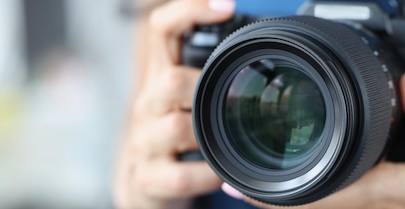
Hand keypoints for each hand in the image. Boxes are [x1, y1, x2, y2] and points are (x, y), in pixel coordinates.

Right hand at [113, 0, 234, 208]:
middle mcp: (148, 104)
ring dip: (209, 137)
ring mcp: (144, 141)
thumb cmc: (177, 135)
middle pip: (170, 81)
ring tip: (226, 143)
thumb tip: (260, 48)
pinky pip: (181, 176)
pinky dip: (208, 176)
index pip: (164, 30)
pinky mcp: (147, 177)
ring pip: (176, 127)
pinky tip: (218, 175)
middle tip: (229, 104)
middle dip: (205, 91)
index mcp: (161, 76)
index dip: (191, 12)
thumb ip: (211, 75)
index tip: (227, 6)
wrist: (145, 183)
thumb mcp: (189, 99)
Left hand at [222, 71, 404, 208]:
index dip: (270, 196)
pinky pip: (328, 208)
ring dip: (280, 200)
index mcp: (376, 191)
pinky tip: (290, 187)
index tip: (237, 184)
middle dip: (263, 198)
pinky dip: (302, 200)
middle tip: (228, 180)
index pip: (311, 198)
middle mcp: (363, 208)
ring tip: (245, 183)